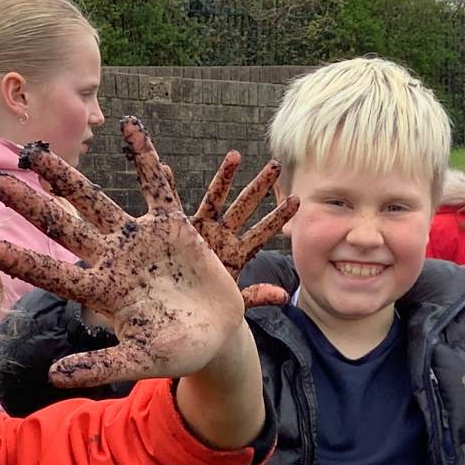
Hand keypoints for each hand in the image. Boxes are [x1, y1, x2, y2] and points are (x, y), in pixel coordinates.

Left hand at [0, 119, 249, 389]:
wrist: (218, 337)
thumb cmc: (178, 353)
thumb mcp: (141, 361)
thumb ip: (100, 364)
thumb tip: (52, 376)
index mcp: (102, 291)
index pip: (52, 272)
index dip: (20, 260)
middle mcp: (113, 260)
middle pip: (63, 227)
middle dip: (32, 205)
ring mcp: (140, 239)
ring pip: (97, 200)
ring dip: (68, 177)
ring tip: (36, 153)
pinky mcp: (173, 226)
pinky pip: (157, 185)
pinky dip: (146, 157)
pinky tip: (130, 126)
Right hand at [178, 152, 297, 308]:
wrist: (182, 309)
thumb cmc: (208, 308)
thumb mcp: (233, 302)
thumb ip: (256, 296)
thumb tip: (284, 296)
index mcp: (237, 253)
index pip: (262, 232)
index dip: (278, 217)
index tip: (297, 200)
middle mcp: (222, 236)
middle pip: (244, 207)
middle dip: (259, 187)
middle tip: (275, 166)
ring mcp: (202, 230)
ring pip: (215, 198)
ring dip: (225, 177)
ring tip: (236, 155)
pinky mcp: (180, 229)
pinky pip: (173, 204)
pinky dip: (169, 186)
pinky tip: (167, 169)